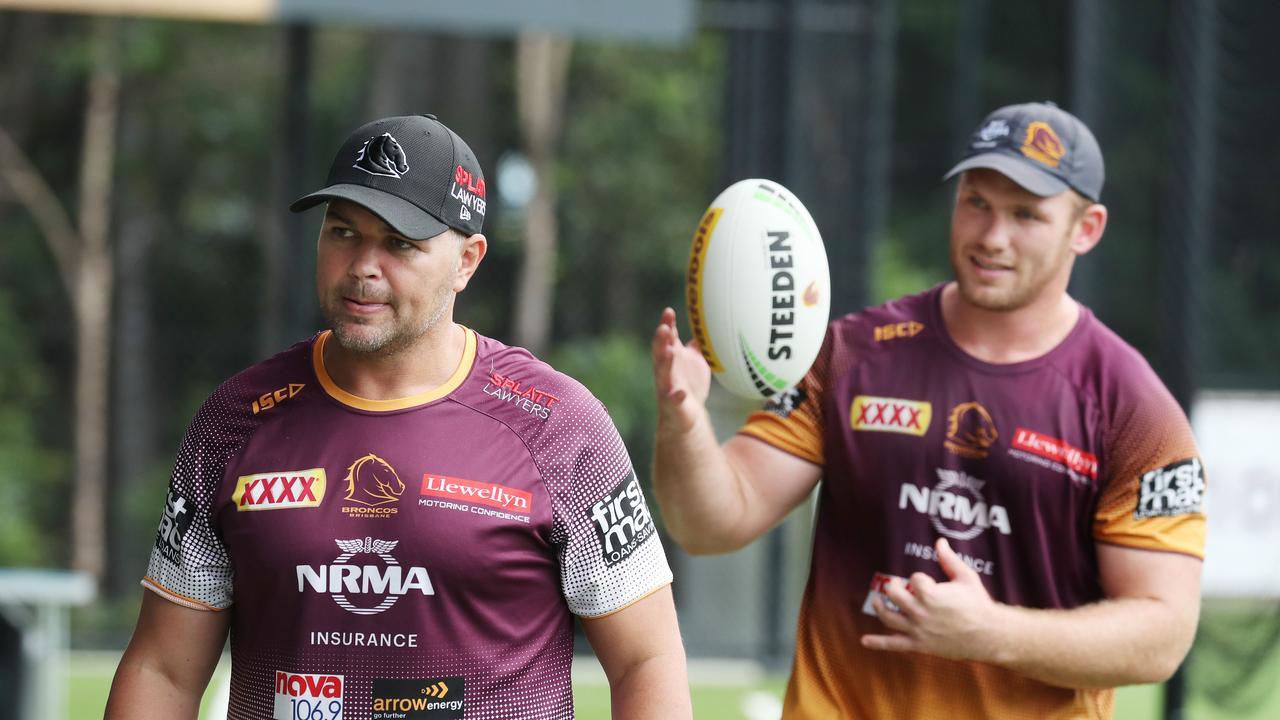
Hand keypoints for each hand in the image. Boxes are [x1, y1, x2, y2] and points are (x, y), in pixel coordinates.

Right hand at [651, 307, 711, 433]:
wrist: (689, 417)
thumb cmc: (690, 387)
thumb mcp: (695, 362)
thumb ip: (696, 346)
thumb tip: (702, 327)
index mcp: (671, 359)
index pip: (667, 339)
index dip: (667, 325)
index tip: (668, 312)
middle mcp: (666, 372)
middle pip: (660, 353)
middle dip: (661, 341)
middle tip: (663, 327)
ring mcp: (667, 388)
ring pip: (662, 374)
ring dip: (664, 362)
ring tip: (669, 351)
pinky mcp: (672, 406)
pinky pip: (673, 400)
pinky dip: (676, 397)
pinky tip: (681, 393)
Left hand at [860, 537, 1001, 661]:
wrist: (989, 635)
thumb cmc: (978, 604)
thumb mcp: (966, 577)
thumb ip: (949, 559)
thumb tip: (939, 541)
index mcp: (930, 594)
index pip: (913, 579)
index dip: (919, 579)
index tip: (928, 582)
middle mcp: (920, 612)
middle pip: (894, 594)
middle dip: (893, 587)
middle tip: (894, 585)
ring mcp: (917, 630)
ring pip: (888, 617)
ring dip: (879, 607)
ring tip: (877, 601)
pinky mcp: (919, 645)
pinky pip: (893, 644)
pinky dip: (878, 643)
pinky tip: (864, 641)